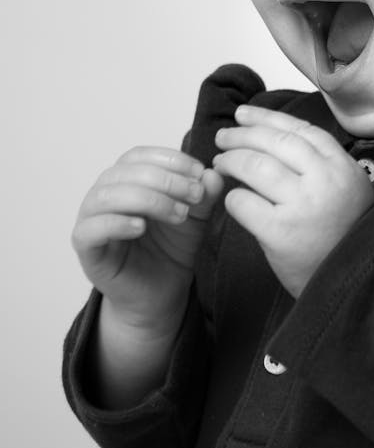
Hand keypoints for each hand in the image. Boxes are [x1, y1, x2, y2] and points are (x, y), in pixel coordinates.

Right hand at [72, 147, 223, 332]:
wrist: (162, 292)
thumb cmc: (171, 248)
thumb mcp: (195, 217)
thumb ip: (204, 195)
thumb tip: (213, 173)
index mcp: (126, 179)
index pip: (138, 155)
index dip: (168, 158)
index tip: (198, 171)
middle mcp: (104, 194)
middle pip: (124, 172)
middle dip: (165, 180)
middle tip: (194, 195)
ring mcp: (91, 219)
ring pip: (106, 196)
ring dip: (147, 199)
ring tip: (178, 214)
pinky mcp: (86, 248)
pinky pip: (91, 229)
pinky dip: (116, 223)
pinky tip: (141, 227)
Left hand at [213, 107, 373, 297]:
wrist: (349, 285)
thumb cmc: (342, 237)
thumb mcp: (348, 190)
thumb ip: (320, 165)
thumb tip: (272, 137)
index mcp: (343, 167)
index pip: (299, 130)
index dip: (267, 118)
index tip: (244, 114)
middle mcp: (325, 180)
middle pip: (274, 142)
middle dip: (242, 135)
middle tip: (223, 137)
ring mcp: (303, 205)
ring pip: (255, 166)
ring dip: (231, 160)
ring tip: (220, 163)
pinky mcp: (280, 232)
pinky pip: (244, 203)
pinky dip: (232, 198)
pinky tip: (232, 200)